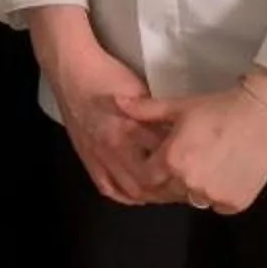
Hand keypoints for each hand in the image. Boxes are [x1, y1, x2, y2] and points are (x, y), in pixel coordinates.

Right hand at [29, 6, 172, 203]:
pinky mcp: (87, 158)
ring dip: (150, 196)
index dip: (182, 165)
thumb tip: (178, 134)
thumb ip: (157, 116)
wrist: (71, 70)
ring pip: (130, 190)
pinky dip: (125, 196)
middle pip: (149, 183)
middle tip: (186, 186)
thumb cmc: (107, 75)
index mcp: (130, 128)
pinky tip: (139, 194)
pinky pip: (107, 188)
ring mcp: (98, 157)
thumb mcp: (141, 91)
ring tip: (167, 192)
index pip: (164, 158)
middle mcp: (114, 148)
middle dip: (169, 189)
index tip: (195, 166)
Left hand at [119, 73, 266, 215]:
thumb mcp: (178, 107)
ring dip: (191, 188)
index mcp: (172, 161)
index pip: (145, 178)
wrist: (262, 116)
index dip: (147, 169)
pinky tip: (221, 173)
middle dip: (168, 178)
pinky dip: (216, 194)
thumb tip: (116, 102)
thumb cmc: (217, 109)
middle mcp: (189, 184)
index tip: (155, 158)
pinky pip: (217, 204)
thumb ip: (145, 110)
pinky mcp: (234, 204)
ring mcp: (213, 197)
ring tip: (201, 165)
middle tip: (181, 161)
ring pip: (192, 199)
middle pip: (167, 191)